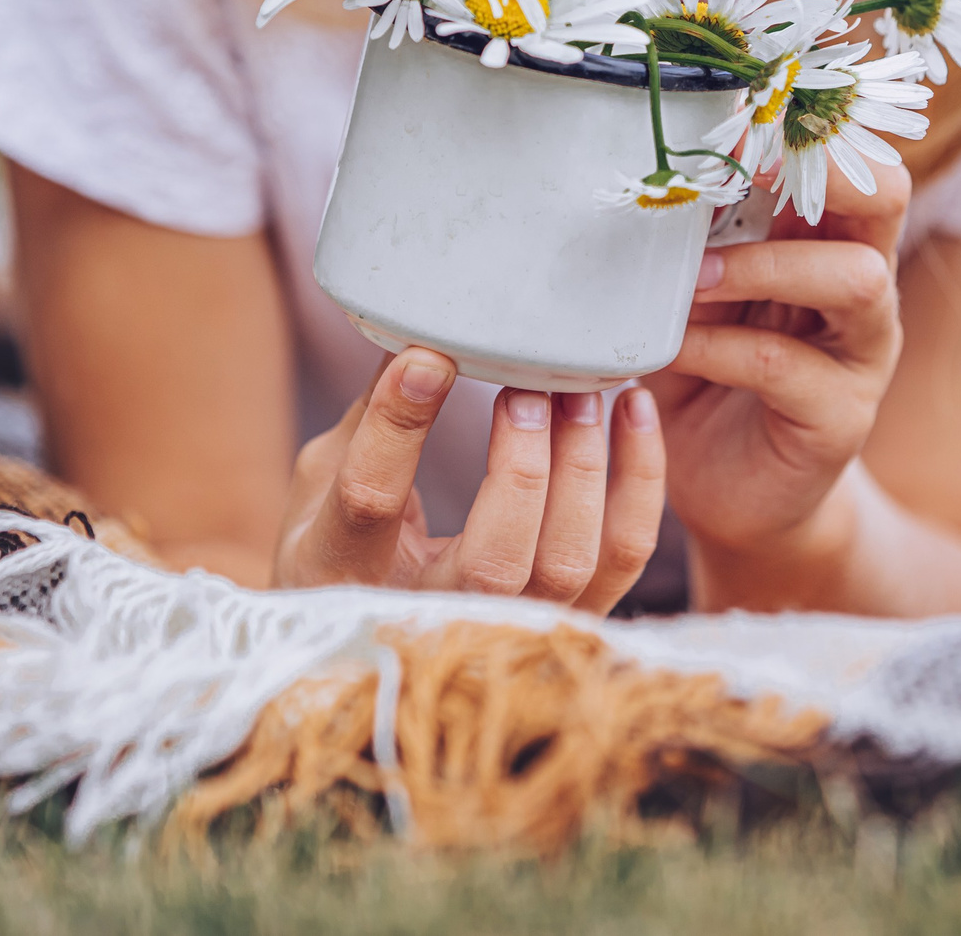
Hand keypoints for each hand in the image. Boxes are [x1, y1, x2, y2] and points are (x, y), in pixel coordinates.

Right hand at [271, 347, 665, 611]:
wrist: (363, 630)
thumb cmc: (333, 540)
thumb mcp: (320, 480)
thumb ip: (367, 415)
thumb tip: (415, 331)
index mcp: (341, 571)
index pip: (372, 502)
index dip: (398, 428)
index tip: (427, 359)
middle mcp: (427, 617)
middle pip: (493, 561)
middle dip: (521, 466)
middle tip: (528, 390)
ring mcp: (503, 629)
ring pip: (567, 564)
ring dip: (583, 468)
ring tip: (579, 394)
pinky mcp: (566, 618)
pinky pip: (622, 555)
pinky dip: (639, 481)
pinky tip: (633, 410)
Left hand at [654, 162, 908, 584]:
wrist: (727, 494)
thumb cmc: (705, 376)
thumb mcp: (692, 296)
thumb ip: (687, 241)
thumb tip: (638, 171)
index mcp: (825, 238)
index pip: (848, 157)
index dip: (802, 128)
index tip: (733, 113)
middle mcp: (861, 285)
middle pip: (884, 196)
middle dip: (821, 170)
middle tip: (742, 169)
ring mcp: (861, 351)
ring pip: (855, 278)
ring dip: (764, 265)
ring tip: (692, 280)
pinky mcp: (841, 416)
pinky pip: (787, 365)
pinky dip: (720, 347)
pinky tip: (673, 350)